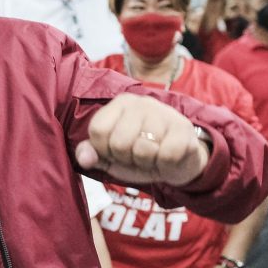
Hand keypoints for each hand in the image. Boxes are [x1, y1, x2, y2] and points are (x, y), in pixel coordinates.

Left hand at [76, 94, 209, 186]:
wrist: (178, 160)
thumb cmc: (140, 155)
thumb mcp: (111, 155)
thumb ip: (92, 153)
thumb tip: (84, 159)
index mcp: (120, 104)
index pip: (98, 130)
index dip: (104, 150)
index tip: (115, 152)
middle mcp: (141, 102)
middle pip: (119, 143)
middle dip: (126, 159)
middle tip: (137, 156)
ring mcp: (164, 113)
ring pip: (143, 150)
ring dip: (147, 163)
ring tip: (153, 156)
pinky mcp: (183, 128)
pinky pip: (167, 156)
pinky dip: (165, 165)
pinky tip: (167, 158)